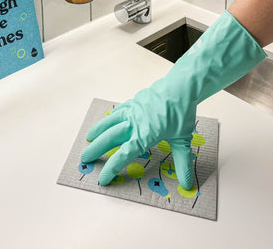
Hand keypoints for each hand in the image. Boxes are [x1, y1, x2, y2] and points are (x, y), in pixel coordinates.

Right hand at [81, 78, 195, 188]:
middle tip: (84, 158)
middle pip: (110, 138)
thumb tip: (187, 185)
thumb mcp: (183, 140)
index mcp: (144, 135)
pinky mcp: (133, 102)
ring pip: (109, 122)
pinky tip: (107, 120)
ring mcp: (132, 111)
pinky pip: (118, 111)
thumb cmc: (181, 113)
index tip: (102, 178)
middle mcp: (134, 123)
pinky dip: (110, 118)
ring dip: (97, 131)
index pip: (123, 155)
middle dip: (96, 149)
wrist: (180, 87)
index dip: (111, 168)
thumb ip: (182, 163)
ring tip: (88, 138)